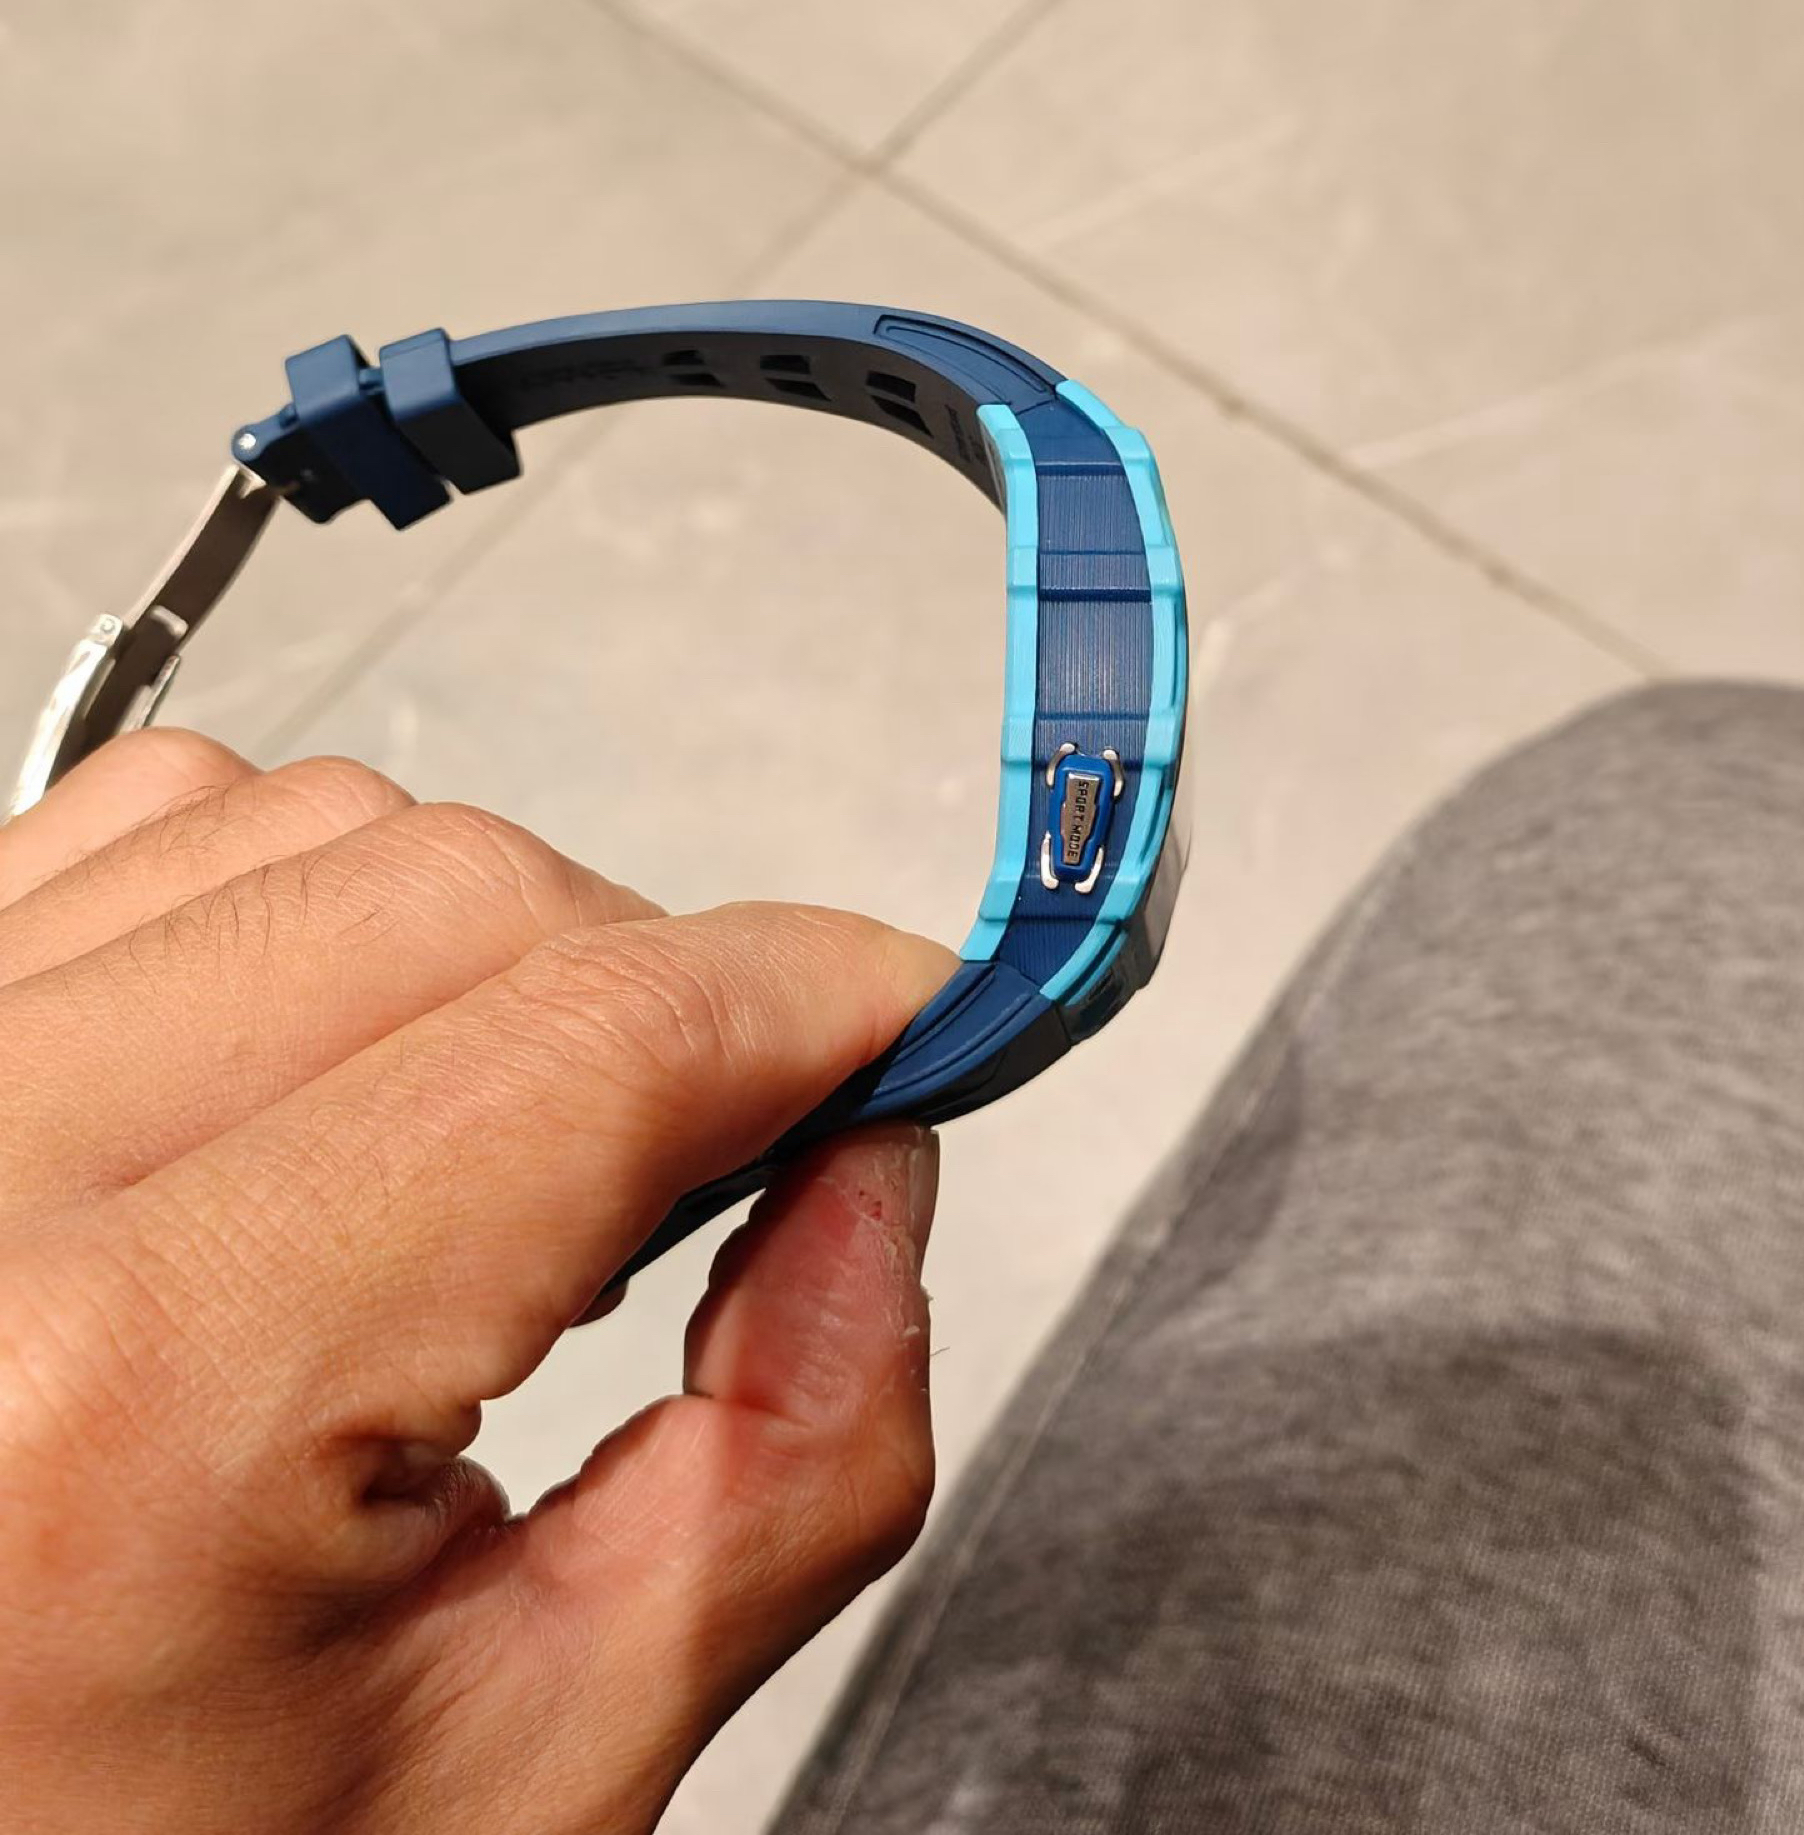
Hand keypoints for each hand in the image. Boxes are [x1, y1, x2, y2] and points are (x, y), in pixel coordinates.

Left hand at [0, 730, 945, 1832]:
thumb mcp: (524, 1771)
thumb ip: (785, 1461)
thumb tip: (877, 1181)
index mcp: (135, 1396)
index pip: (589, 1040)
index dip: (813, 998)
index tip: (912, 1021)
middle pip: (458, 889)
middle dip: (651, 991)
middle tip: (711, 1153)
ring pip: (300, 821)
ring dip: (465, 947)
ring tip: (481, 1163)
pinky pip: (133, 822)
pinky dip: (284, 899)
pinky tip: (328, 1079)